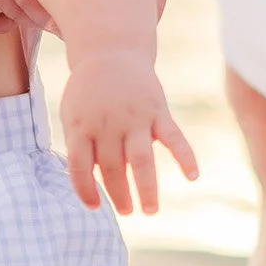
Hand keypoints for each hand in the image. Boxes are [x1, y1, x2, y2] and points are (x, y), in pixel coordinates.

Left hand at [59, 53, 197, 214]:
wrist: (110, 52)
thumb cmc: (87, 93)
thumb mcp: (72, 116)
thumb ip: (79, 147)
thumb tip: (91, 184)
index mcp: (81, 127)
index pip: (79, 167)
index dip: (85, 190)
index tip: (94, 207)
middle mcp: (108, 124)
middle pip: (113, 167)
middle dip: (119, 194)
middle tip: (126, 212)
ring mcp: (135, 118)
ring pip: (141, 159)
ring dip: (147, 187)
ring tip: (150, 211)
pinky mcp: (158, 111)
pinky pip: (173, 137)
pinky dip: (185, 156)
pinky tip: (193, 177)